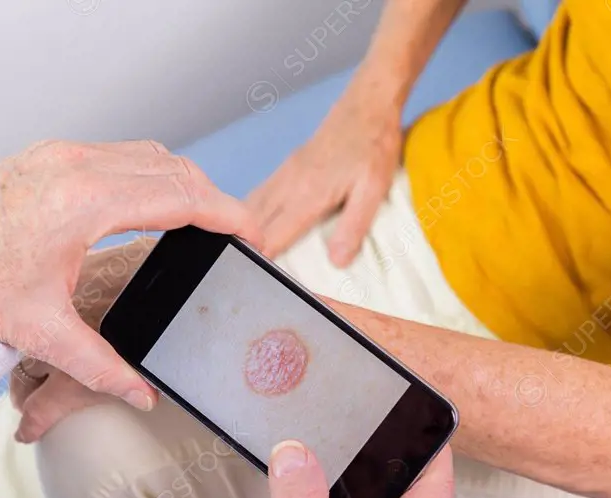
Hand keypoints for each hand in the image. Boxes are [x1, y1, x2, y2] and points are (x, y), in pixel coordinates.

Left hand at [0, 140, 260, 411]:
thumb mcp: (40, 331)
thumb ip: (98, 365)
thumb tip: (141, 394)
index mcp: (86, 203)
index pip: (181, 197)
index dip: (227, 214)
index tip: (252, 234)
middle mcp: (78, 166)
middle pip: (175, 169)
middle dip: (213, 199)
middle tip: (234, 232)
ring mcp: (62, 154)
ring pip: (150, 154)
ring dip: (183, 182)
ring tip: (202, 219)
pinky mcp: (50, 154)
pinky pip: (121, 153)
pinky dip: (151, 173)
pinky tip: (153, 201)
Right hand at [247, 77, 401, 263]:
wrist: (367, 104)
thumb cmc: (373, 146)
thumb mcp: (374, 190)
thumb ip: (353, 226)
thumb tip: (337, 260)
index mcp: (308, 195)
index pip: (273, 236)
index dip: (262, 260)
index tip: (255, 280)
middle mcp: (290, 185)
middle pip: (254, 224)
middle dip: (245, 249)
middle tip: (238, 273)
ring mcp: (286, 174)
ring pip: (251, 208)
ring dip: (242, 230)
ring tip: (236, 254)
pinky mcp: (288, 167)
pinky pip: (260, 194)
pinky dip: (249, 213)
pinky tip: (247, 222)